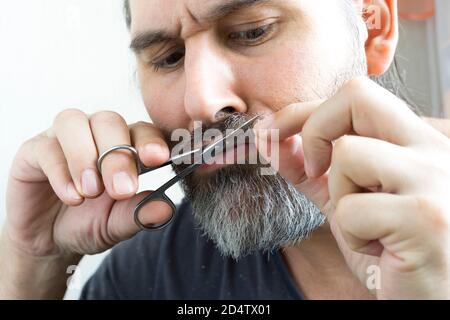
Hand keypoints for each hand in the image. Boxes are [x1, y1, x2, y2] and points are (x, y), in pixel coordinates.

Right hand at [4, 109, 170, 258]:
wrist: (49, 241)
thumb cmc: (88, 223)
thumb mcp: (117, 225)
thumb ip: (139, 214)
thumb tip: (167, 208)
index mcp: (123, 146)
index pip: (141, 130)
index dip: (150, 140)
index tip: (158, 158)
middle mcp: (94, 135)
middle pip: (109, 121)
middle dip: (117, 154)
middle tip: (121, 188)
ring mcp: (62, 139)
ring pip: (74, 122)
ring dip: (85, 156)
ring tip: (92, 191)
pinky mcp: (33, 151)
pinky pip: (46, 148)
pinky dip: (61, 172)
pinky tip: (72, 197)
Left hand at [255, 77, 449, 298]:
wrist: (429, 299)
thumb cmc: (392, 251)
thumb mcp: (346, 201)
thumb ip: (309, 168)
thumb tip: (267, 137)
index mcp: (418, 142)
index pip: (356, 96)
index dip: (305, 111)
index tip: (275, 131)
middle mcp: (435, 150)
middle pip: (356, 96)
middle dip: (315, 130)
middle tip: (317, 170)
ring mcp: (435, 179)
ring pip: (347, 154)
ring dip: (340, 196)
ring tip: (367, 225)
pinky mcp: (425, 217)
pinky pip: (350, 209)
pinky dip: (351, 234)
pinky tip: (380, 250)